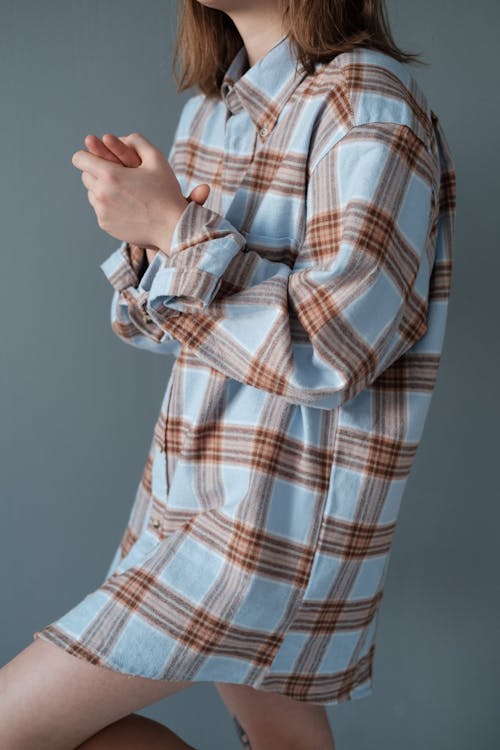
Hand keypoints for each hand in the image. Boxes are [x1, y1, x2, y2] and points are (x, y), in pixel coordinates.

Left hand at [72, 131, 209, 253]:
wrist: (173, 227)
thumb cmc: (166, 192)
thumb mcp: (156, 159)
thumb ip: (137, 142)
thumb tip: (119, 137)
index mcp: (110, 174)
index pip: (80, 159)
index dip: (88, 155)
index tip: (98, 158)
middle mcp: (101, 193)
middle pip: (85, 176)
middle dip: (97, 172)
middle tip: (116, 174)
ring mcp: (102, 211)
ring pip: (91, 194)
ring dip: (102, 190)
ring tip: (123, 191)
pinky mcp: (105, 224)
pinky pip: (99, 210)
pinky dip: (109, 206)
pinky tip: (127, 206)